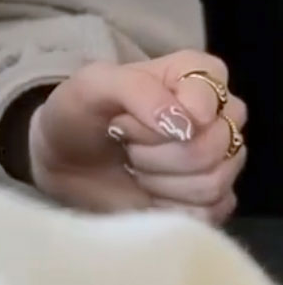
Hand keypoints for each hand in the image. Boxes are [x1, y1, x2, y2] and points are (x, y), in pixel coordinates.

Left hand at [29, 52, 246, 220]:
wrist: (65, 165)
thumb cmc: (80, 114)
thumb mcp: (92, 85)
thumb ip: (136, 88)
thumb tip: (185, 124)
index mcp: (191, 73)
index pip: (213, 84)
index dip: (177, 106)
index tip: (131, 116)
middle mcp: (214, 115)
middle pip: (216, 141)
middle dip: (158, 149)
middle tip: (125, 140)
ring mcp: (220, 161)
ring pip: (214, 180)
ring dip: (160, 178)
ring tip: (133, 164)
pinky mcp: (214, 201)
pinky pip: (212, 210)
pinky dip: (170, 205)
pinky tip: (148, 191)